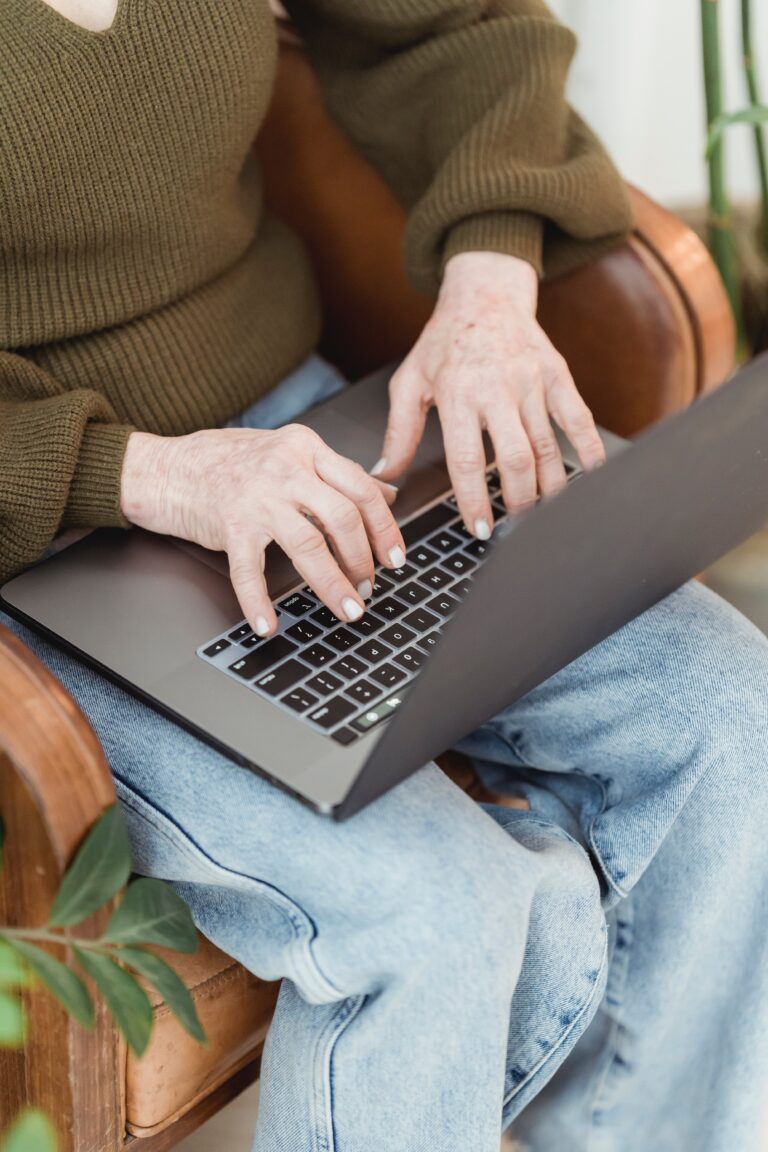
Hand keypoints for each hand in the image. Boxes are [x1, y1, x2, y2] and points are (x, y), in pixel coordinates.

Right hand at [120, 424, 405, 635]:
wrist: (167, 468)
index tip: (396, 557)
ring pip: (308, 545)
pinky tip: (268, 624)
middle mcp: (285, 468)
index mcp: (306, 448)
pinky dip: (258, 602)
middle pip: (342, 517)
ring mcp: (257, 496)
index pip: (361, 488)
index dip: (385, 527)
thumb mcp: (290, 453)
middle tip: (369, 587)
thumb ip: (337, 472)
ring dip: (332, 584)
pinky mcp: (229, 525)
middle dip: (363, 559)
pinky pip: (249, 571)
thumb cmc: (228, 461)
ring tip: (347, 609)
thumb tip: (387, 492)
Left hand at [372, 251, 605, 537]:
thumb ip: (399, 433)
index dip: (474, 500)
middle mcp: (497, 388)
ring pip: (548, 446)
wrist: (484, 292)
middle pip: (514, 459)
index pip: (467, 460)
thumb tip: (384, 477)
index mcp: (457, 394)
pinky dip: (589, 450)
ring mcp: (532, 381)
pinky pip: (579, 418)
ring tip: (544, 513)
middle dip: (517, 501)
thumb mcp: (410, 382)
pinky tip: (592, 476)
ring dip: (549, 487)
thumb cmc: (443, 342)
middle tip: (514, 525)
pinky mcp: (558, 374)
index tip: (479, 530)